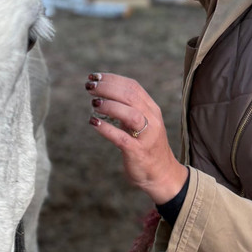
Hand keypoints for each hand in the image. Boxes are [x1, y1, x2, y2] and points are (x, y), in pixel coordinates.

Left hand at [84, 73, 188, 204]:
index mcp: (151, 109)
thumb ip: (128, 109)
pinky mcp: (138, 152)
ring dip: (109, 106)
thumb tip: (103, 93)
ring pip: (130, 114)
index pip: (133, 86)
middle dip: (107, 88)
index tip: (94, 76)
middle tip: (89, 86)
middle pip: (130, 96)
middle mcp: (152, 119)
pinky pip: (121, 138)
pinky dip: (106, 128)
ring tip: (93, 103)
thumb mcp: (141, 123)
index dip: (112, 79)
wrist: (162, 175)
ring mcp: (146, 136)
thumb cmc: (146, 147)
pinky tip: (93, 122)